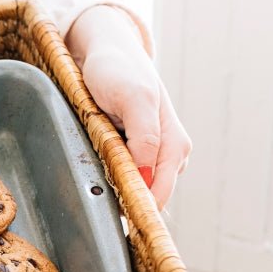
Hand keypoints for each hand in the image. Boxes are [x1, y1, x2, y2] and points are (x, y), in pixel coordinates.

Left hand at [66, 6, 191, 209]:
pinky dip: (112, 182)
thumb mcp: (134, 99)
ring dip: (117, 194)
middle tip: (97, 208)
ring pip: (137, 191)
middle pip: (150, 198)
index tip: (113, 219)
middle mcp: (169, 154)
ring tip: (97, 188)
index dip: (138, 209)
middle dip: (126, 204)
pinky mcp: (134, 154)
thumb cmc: (118, 71)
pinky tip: (98, 177)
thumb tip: (146, 177)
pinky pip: (125, 179)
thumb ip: (145, 137)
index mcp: (175, 145)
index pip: (159, 193)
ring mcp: (152, 156)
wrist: (106, 52)